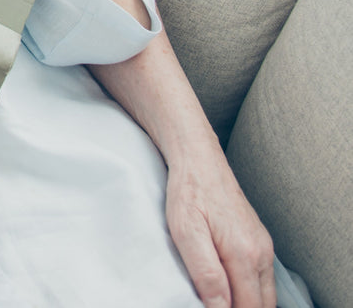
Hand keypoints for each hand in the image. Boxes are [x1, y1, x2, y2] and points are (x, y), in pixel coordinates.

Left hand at [165, 156, 274, 307]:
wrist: (198, 158)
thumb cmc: (188, 191)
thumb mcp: (186, 231)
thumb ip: (206, 273)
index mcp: (245, 254)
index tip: (209, 307)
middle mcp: (261, 253)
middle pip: (262, 305)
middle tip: (212, 304)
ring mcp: (263, 246)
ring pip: (265, 294)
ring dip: (247, 302)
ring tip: (219, 298)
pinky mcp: (259, 240)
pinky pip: (262, 278)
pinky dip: (250, 290)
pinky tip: (229, 286)